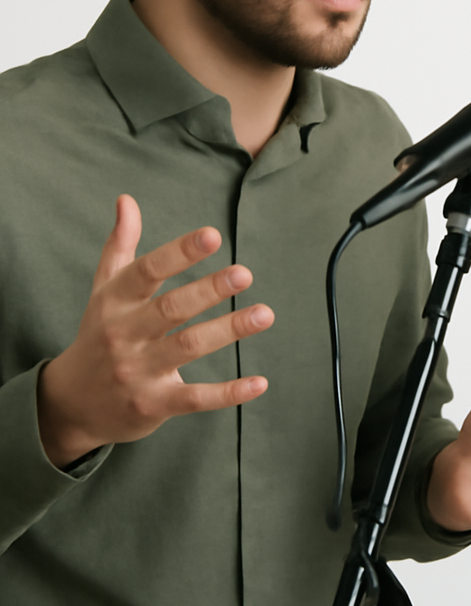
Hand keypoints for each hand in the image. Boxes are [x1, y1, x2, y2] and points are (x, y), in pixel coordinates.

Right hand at [36, 194, 273, 467]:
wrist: (70, 406)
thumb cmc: (99, 335)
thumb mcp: (104, 291)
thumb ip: (120, 245)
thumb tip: (127, 199)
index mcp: (114, 302)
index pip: (147, 271)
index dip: (179, 252)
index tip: (213, 234)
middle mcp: (124, 335)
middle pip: (170, 309)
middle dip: (208, 290)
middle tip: (245, 273)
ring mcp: (138, 372)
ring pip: (187, 347)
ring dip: (228, 330)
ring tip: (265, 314)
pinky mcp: (153, 405)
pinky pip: (195, 399)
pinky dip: (228, 393)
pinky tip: (260, 382)